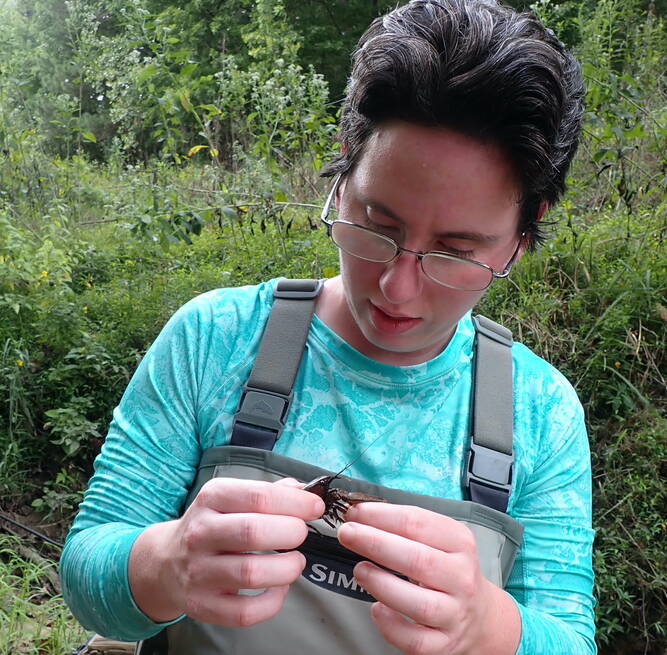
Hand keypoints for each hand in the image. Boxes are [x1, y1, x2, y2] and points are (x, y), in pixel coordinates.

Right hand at [129, 477, 323, 626]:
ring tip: (295, 562)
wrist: (165, 561)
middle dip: (291, 532)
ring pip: (251, 573)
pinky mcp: (203, 605)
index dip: (295, 502)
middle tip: (301, 535)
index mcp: (212, 498)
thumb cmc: (212, 525)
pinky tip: (279, 588)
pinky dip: (272, 602)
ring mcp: (199, 571)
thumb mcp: (231, 497)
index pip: (259, 496)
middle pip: (254, 532)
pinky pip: (244, 612)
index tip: (315, 507)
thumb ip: (269, 492)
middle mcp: (201, 532)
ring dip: (287, 568)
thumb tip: (306, 491)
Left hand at [337, 503, 519, 654]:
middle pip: (418, 560)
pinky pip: (415, 640)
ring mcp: (454, 613)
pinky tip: (377, 609)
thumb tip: (361, 513)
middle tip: (347, 533)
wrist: (481, 617)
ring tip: (359, 569)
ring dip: (382, 584)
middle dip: (376, 543)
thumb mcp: (440, 539)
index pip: (419, 523)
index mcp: (460, 543)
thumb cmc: (448, 569)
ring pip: (419, 603)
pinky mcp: (443, 644)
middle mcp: (461, 578)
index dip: (382, 515)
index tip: (354, 512)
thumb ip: (406, 526)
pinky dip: (392, 626)